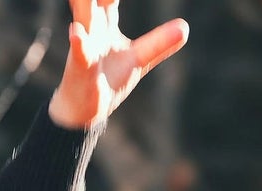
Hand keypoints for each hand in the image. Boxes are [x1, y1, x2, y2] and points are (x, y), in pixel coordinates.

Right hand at [46, 0, 188, 131]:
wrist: (82, 110)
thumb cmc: (108, 80)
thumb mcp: (138, 60)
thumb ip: (158, 44)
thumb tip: (185, 28)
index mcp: (105, 25)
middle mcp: (93, 30)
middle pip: (96, 2)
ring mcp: (86, 48)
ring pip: (84, 19)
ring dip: (84, 5)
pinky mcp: (82, 69)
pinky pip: (80, 54)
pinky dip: (79, 44)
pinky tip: (76, 34)